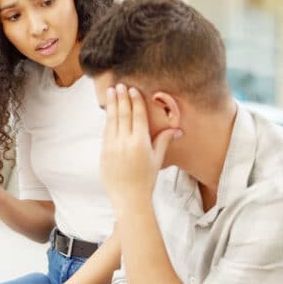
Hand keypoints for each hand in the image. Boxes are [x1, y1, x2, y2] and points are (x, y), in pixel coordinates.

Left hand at [100, 84, 181, 211]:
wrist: (129, 198)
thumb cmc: (146, 180)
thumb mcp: (158, 159)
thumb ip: (164, 141)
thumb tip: (178, 129)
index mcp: (140, 142)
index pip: (137, 116)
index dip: (135, 101)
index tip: (133, 89)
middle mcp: (125, 142)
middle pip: (123, 114)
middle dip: (122, 98)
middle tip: (120, 85)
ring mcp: (112, 147)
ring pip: (112, 120)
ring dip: (112, 105)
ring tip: (111, 92)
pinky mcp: (104, 152)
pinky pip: (106, 132)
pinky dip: (107, 120)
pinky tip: (108, 111)